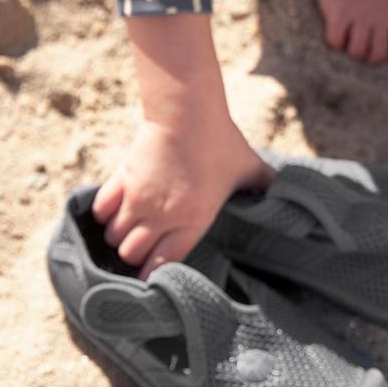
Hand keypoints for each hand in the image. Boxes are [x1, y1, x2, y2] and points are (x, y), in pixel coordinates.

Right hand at [91, 108, 273, 279]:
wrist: (188, 111)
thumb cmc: (222, 140)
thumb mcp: (250, 167)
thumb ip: (264, 187)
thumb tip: (286, 199)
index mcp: (193, 220)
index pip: (162, 264)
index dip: (155, 274)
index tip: (154, 274)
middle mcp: (161, 215)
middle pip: (131, 254)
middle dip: (134, 257)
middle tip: (141, 251)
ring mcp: (138, 198)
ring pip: (113, 236)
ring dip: (118, 237)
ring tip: (129, 232)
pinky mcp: (122, 179)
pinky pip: (101, 210)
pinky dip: (104, 215)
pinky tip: (115, 210)